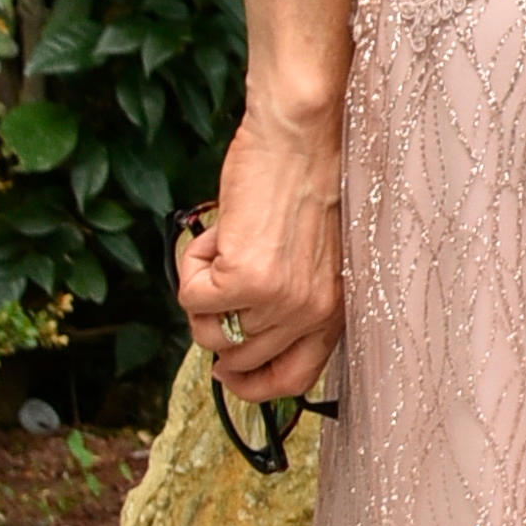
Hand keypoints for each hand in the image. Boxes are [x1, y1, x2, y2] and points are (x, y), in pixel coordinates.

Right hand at [177, 96, 344, 400]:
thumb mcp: (312, 257)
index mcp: (334, 310)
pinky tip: (220, 234)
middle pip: (240, 359)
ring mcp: (279, 301)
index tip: (228, 373)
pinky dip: (192, 266)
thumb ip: (290, 300)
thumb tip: (236, 337)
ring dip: (203, 288)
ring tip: (229, 244)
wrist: (302, 139)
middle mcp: (311, 313)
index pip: (295, 380)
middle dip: (214, 324)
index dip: (255, 386)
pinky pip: (190, 299)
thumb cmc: (305, 184)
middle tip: (214, 284)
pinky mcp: (245, 281)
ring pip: (208, 330)